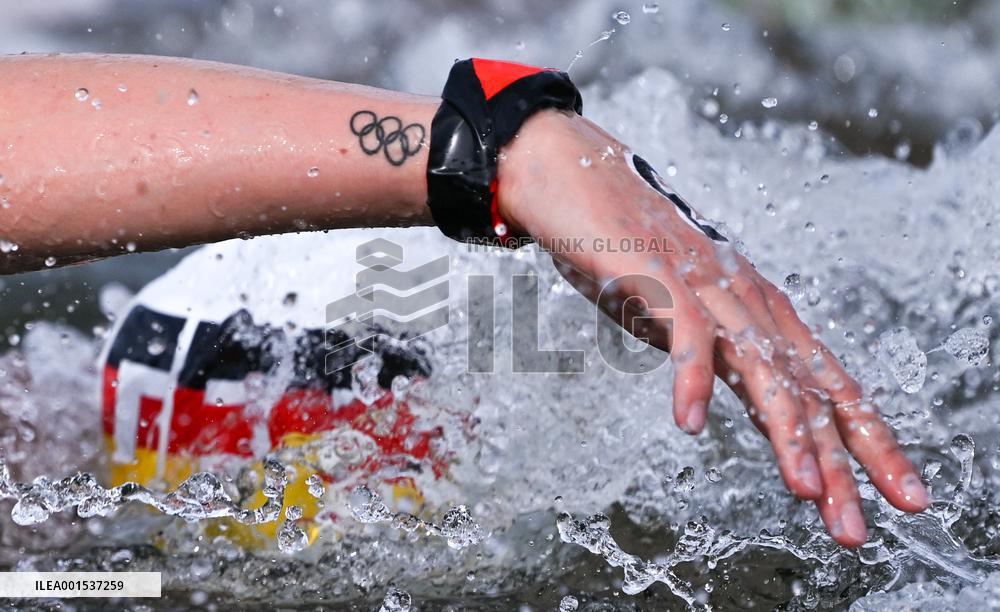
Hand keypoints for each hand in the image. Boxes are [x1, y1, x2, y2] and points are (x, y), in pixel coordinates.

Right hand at [497, 110, 929, 546]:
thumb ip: (717, 355)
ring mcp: (706, 284)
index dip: (869, 444)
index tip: (901, 500)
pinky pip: (684, 333)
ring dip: (786, 431)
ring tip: (803, 491)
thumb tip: (735, 399)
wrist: (575, 176)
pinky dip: (688, 379)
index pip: (828, 387)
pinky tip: (688, 425)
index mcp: (758, 312)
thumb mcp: (684, 316)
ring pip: (762, 365)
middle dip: (839, 461)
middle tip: (854, 529)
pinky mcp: (659, 273)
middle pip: (809, 387)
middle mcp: (747, 299)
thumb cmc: (628, 252)